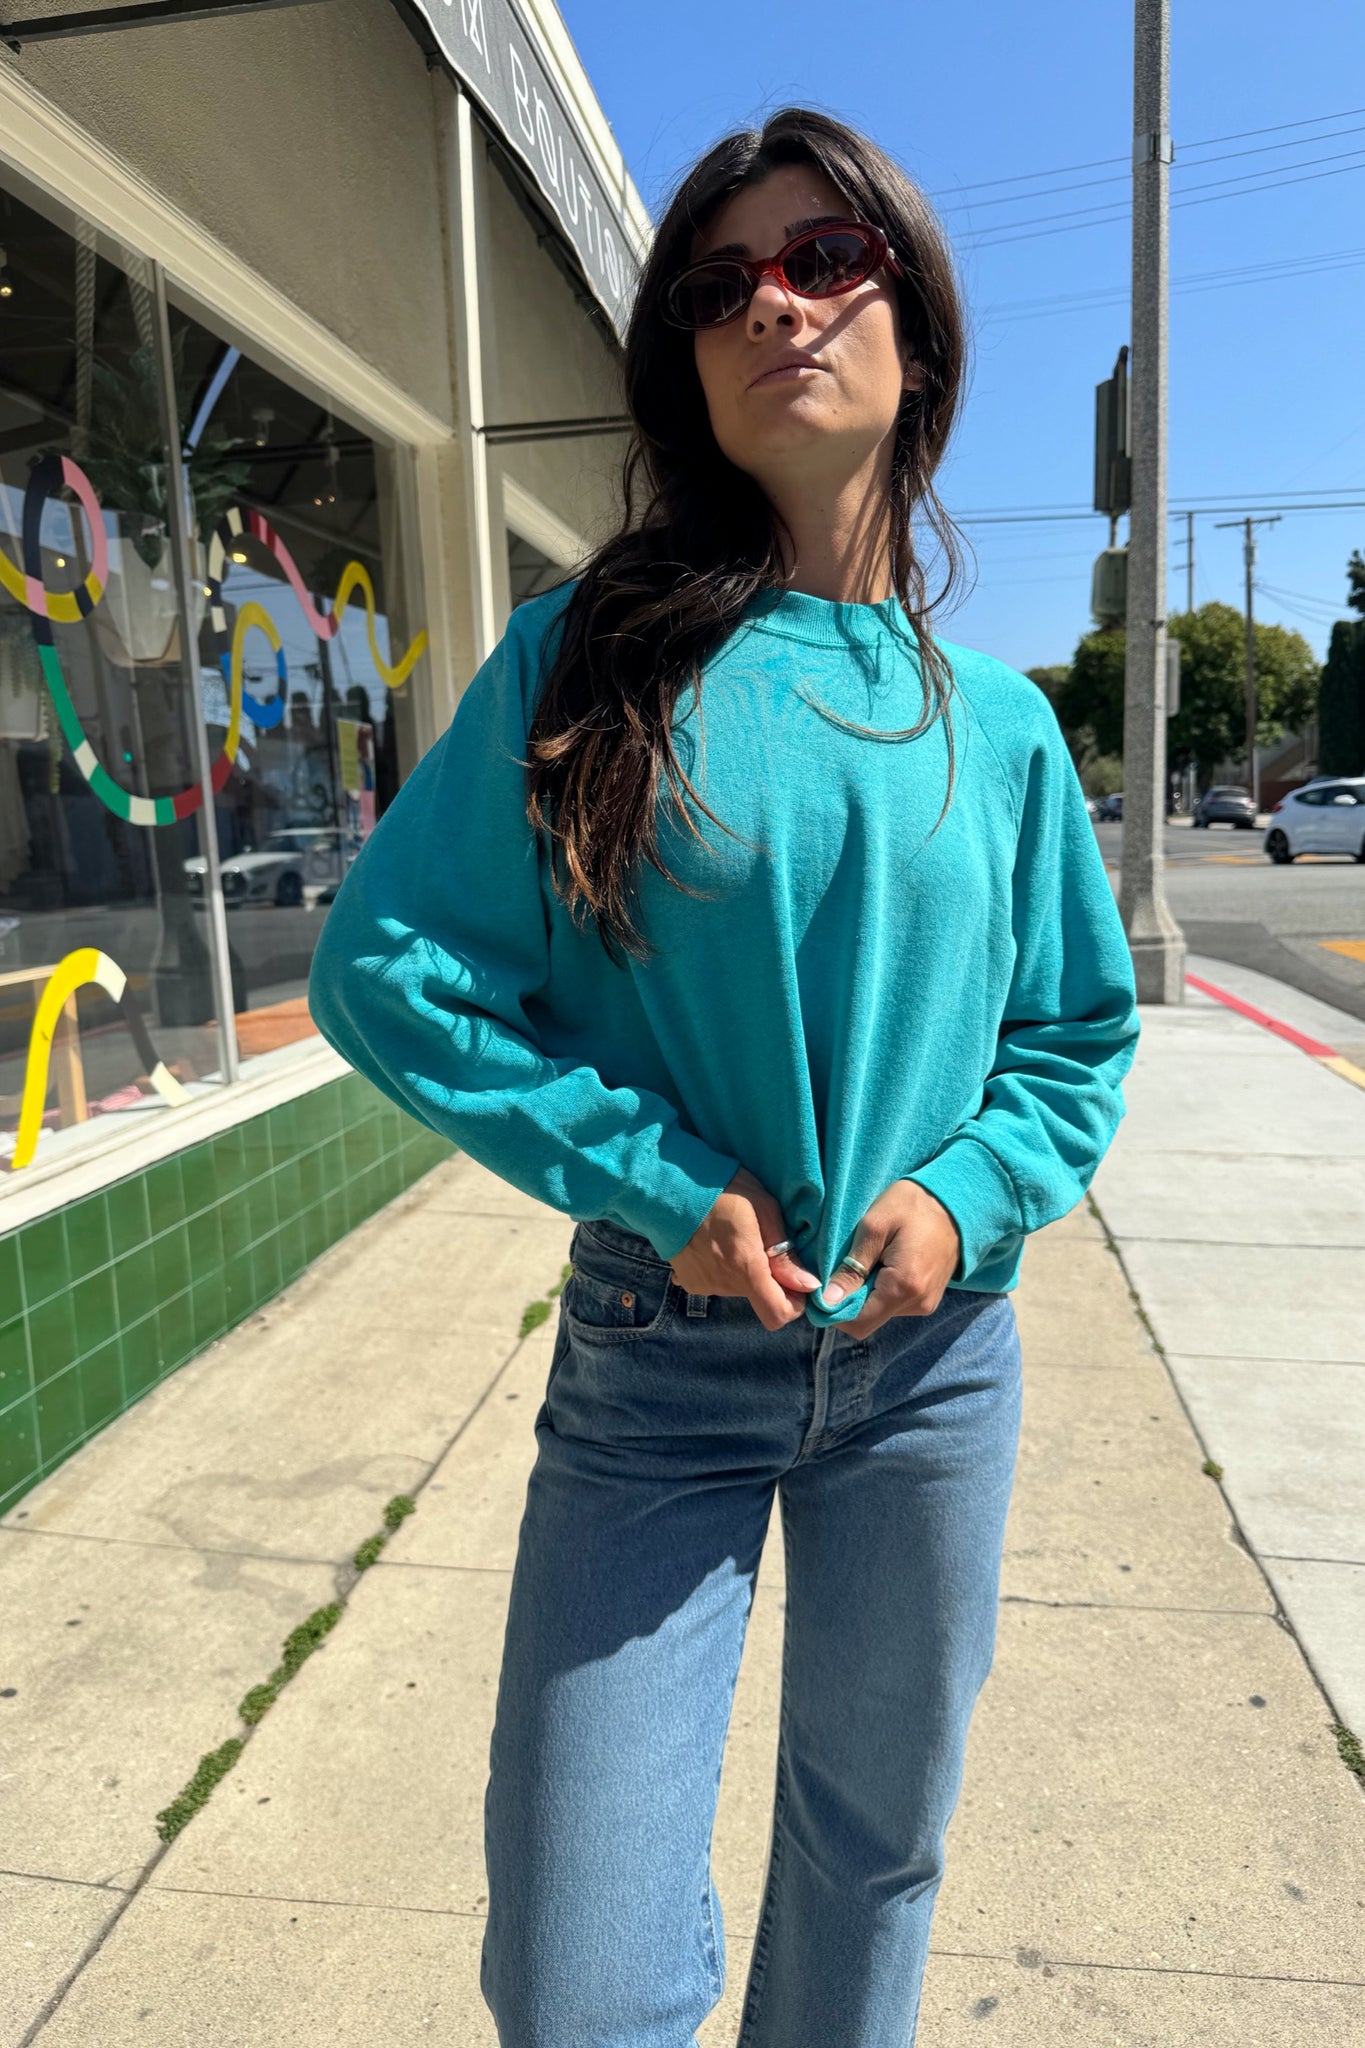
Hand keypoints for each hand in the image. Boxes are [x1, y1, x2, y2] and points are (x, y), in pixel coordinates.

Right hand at [671, 1167, 821, 1331]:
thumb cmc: (722, 1187)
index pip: (778, 1315)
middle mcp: (724, 1283)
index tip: (797, 1281)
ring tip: (737, 1236)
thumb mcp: (764, 1207)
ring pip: (739, 1288)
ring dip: (746, 1270)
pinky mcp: (688, 1280)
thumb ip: (784, 1252)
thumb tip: (809, 1285)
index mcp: (746, 1267)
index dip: (794, 1304)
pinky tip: (717, 1242)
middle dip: (770, 1278)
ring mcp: (703, 1284)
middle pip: (760, 1298)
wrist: (668, 1184)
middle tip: (764, 1242)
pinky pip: (718, 1282)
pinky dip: (724, 1269)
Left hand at [822, 1180, 960, 1337]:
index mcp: (903, 1287)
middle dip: (849, 1302)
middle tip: (844, 1268)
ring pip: (881, 1313)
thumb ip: (851, 1267)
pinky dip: (881, 1291)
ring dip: (866, 1294)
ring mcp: (926, 1303)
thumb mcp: (874, 1226)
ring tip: (869, 1261)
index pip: (858, 1324)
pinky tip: (883, 1264)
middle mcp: (918, 1304)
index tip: (823, 1289)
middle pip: (869, 1320)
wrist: (956, 1199)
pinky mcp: (929, 1298)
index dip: (834, 1312)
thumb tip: (828, 1300)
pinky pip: (895, 1305)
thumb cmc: (912, 1205)